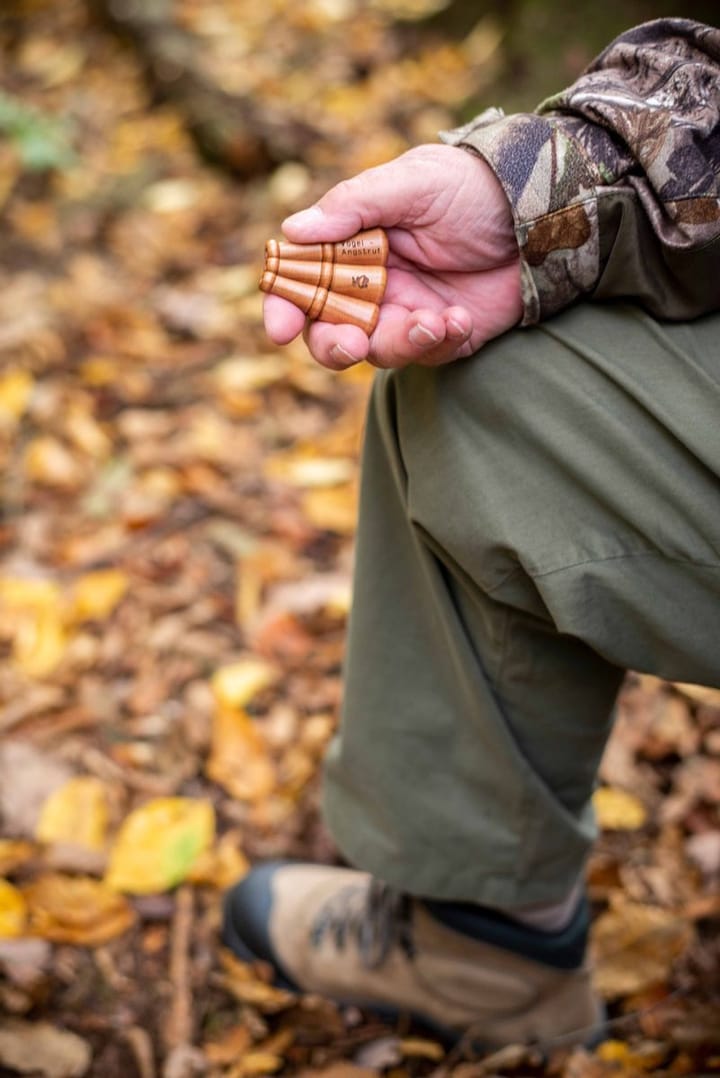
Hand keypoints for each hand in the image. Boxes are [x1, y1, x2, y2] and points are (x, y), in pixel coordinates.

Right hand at [264, 144, 522, 369]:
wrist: (543, 210)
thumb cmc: (471, 185)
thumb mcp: (412, 183)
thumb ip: (354, 205)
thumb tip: (292, 230)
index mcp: (352, 245)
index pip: (302, 283)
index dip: (283, 308)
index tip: (281, 329)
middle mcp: (372, 285)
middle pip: (328, 331)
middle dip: (333, 345)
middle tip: (352, 345)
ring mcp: (407, 313)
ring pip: (378, 352)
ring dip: (399, 343)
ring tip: (432, 320)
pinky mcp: (444, 334)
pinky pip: (428, 355)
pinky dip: (440, 341)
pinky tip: (460, 317)